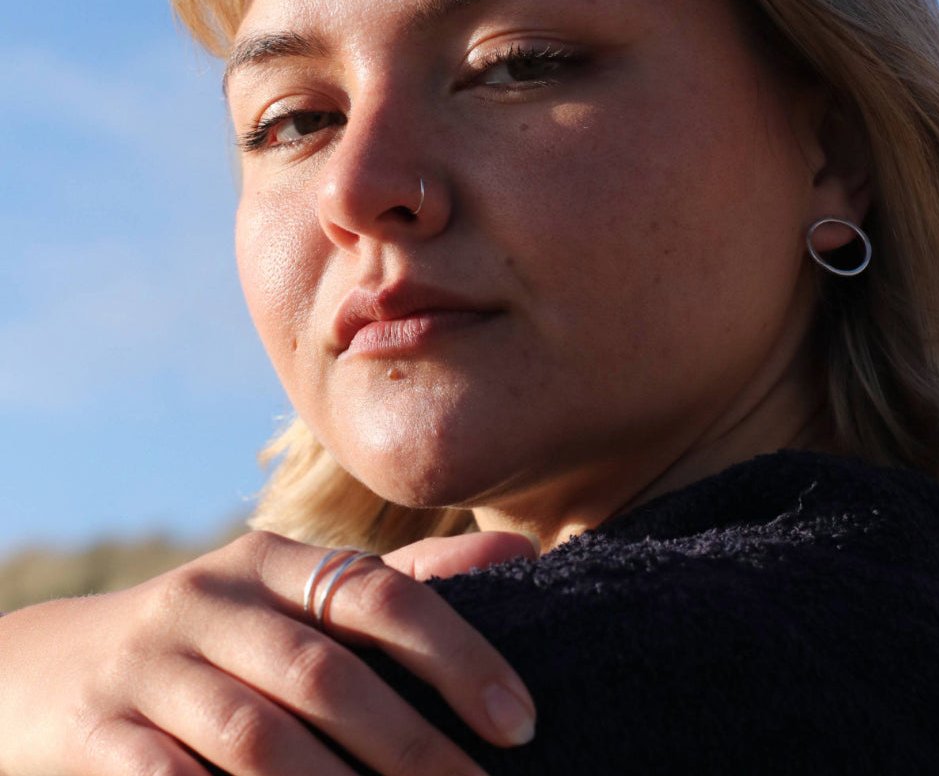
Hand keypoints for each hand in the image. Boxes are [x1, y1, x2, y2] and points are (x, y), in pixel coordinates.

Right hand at [0, 529, 536, 774]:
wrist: (58, 663)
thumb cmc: (221, 633)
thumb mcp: (301, 594)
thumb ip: (405, 583)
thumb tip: (522, 551)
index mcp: (278, 561)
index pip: (381, 594)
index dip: (456, 655)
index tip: (520, 723)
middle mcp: (216, 597)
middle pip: (323, 673)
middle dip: (407, 745)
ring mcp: (152, 662)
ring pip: (252, 735)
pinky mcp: (98, 728)